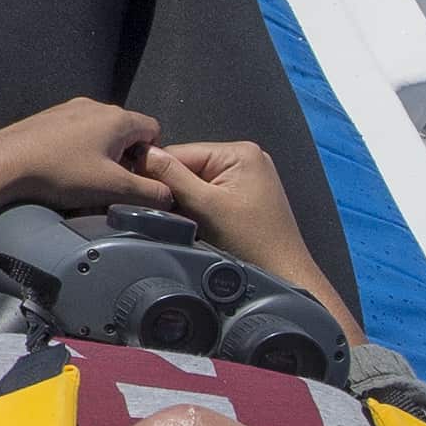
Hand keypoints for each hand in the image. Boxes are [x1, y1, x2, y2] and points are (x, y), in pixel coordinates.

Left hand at [0, 97, 169, 242]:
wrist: (2, 164)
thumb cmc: (62, 174)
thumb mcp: (112, 188)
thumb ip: (148, 192)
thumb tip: (169, 195)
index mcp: (117, 117)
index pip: (153, 130)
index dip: (151, 157)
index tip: (136, 179)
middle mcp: (94, 106)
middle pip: (125, 131)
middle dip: (124, 157)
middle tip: (110, 185)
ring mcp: (67, 108)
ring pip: (98, 132)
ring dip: (99, 155)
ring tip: (83, 181)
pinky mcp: (45, 118)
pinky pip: (74, 133)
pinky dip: (76, 151)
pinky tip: (61, 171)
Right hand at [152, 139, 324, 288]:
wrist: (282, 273)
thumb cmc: (255, 244)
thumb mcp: (205, 206)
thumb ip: (172, 176)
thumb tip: (143, 154)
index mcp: (239, 152)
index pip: (179, 151)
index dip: (158, 173)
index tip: (146, 196)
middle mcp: (245, 158)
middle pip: (187, 165)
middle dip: (175, 189)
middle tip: (171, 214)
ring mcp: (245, 176)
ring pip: (195, 180)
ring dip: (186, 200)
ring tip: (191, 221)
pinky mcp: (243, 194)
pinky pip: (208, 191)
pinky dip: (199, 206)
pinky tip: (202, 222)